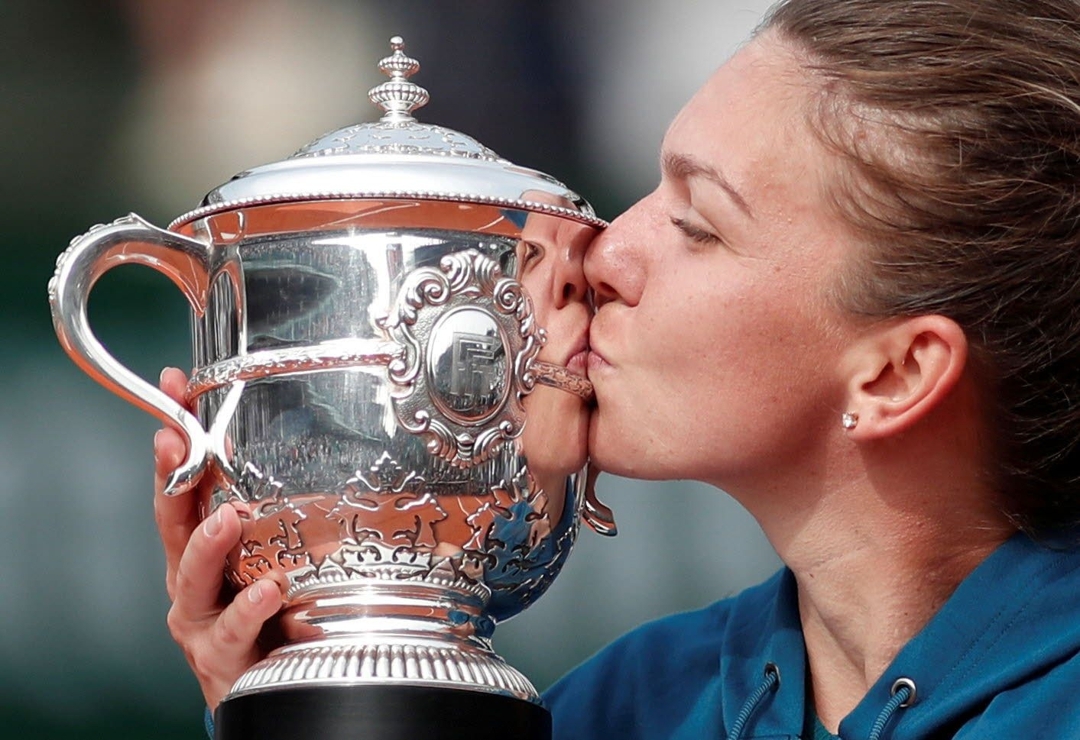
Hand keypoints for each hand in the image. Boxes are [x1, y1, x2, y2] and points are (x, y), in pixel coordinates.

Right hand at [153, 367, 282, 709]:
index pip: (182, 482)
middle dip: (173, 478)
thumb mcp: (264, 555)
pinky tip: (271, 590)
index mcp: (199, 547)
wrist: (258, 687)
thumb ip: (271, 508)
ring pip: (194, 578)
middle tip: (178, 441)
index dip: (179, 436)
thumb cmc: (261, 616)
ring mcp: (200, 619)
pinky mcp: (220, 656)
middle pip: (173, 523)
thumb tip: (294, 446)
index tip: (178, 389)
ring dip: (208, 545)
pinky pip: (233, 630)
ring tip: (227, 520)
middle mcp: (191, 579)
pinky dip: (251, 609)